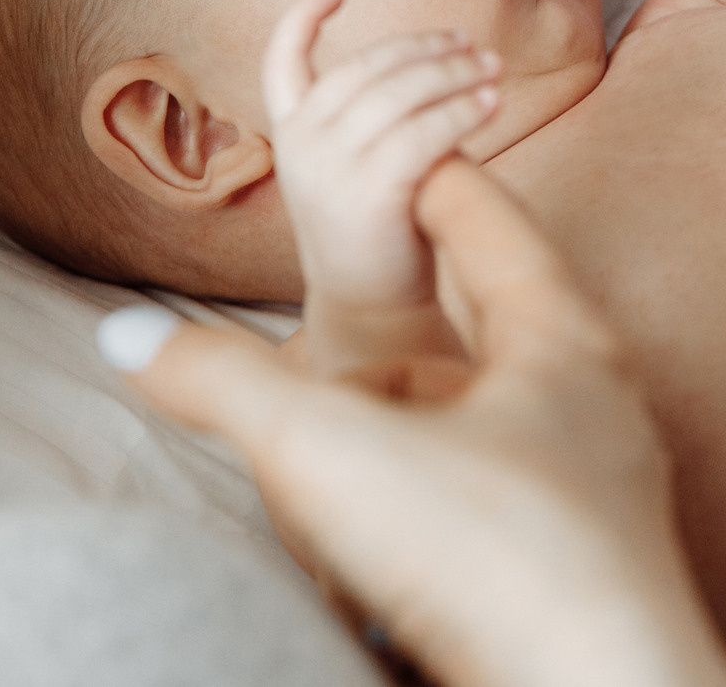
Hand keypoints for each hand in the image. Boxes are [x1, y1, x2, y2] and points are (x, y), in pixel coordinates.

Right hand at [103, 164, 725, 686]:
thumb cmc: (495, 560)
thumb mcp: (332, 451)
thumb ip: (224, 385)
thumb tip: (125, 337)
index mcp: (562, 339)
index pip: (486, 218)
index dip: (423, 177)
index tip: (380, 157)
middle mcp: (597, 403)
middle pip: (488, 319)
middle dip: (402, 314)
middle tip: (337, 300)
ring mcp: (600, 488)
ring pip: (489, 418)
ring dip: (412, 414)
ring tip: (336, 436)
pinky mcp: (584, 568)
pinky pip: (496, 496)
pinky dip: (431, 491)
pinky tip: (380, 530)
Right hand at [262, 0, 503, 373]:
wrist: (375, 316)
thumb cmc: (382, 236)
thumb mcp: (361, 169)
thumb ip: (377, 119)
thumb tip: (441, 61)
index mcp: (292, 135)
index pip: (280, 61)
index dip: (302, 16)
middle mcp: (300, 146)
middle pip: (364, 67)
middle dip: (423, 48)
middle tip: (474, 47)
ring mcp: (328, 168)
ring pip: (397, 93)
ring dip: (451, 73)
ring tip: (491, 70)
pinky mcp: (367, 192)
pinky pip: (422, 132)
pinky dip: (460, 110)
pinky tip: (491, 104)